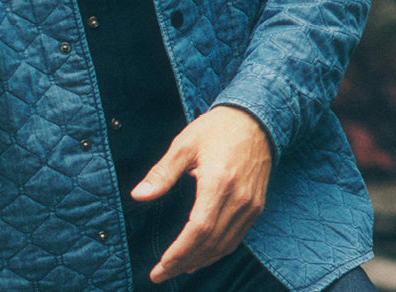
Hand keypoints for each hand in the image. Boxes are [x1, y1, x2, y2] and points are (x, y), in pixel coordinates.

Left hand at [129, 105, 272, 282]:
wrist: (257, 120)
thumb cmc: (217, 129)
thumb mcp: (184, 145)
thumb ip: (162, 174)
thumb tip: (138, 196)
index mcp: (219, 183)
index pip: (199, 230)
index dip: (179, 252)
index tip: (161, 266)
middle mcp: (239, 200)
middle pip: (211, 243)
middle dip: (184, 262)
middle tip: (160, 275)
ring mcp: (251, 206)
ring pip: (226, 245)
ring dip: (200, 261)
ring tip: (176, 270)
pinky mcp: (256, 207)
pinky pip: (237, 238)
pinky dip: (217, 252)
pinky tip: (200, 257)